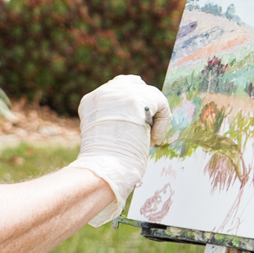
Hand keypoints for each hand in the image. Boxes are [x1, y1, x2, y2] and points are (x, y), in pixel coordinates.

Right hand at [74, 73, 170, 225]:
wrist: (104, 169)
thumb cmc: (105, 164)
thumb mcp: (104, 134)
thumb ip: (116, 119)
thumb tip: (142, 116)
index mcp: (91, 101)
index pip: (116, 89)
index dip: (131, 103)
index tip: (137, 123)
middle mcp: (104, 92)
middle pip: (134, 83)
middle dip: (145, 104)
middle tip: (148, 128)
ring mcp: (121, 93)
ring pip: (150, 94)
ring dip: (154, 117)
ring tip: (149, 139)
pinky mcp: (138, 99)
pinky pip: (161, 104)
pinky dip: (162, 123)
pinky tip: (153, 140)